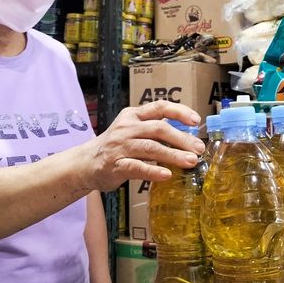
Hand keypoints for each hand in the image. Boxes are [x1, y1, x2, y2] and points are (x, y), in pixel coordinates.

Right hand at [79, 101, 204, 191]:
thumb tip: (187, 137)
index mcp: (133, 115)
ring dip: (173, 155)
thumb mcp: (132, 130)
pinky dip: (152, 171)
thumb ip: (154, 130)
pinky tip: (166, 175)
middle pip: (158, 129)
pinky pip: (136, 167)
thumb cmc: (116, 146)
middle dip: (181, 139)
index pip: (160, 107)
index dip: (179, 112)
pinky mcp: (115, 165)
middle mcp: (126, 128)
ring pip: (150, 148)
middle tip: (199, 149)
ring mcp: (120, 146)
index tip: (196, 121)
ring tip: (190, 161)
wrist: (85, 162)